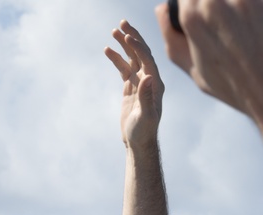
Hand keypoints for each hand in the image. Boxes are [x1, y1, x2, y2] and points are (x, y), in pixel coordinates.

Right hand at [104, 20, 164, 148]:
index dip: (138, 47)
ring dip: (124, 44)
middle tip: (122, 23)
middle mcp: (150, 80)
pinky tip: (107, 49)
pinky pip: (124, 67)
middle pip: (142, 53)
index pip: (147, 60)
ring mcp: (140, 82)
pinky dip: (117, 58)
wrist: (139, 142)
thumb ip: (147, 96)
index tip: (126, 37)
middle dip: (133, 38)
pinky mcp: (131, 87)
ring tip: (113, 31)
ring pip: (132, 58)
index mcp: (156, 85)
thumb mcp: (146, 115)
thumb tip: (148, 76)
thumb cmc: (144, 131)